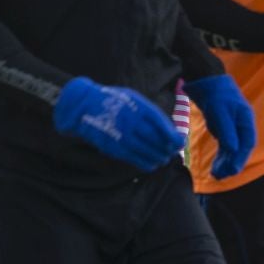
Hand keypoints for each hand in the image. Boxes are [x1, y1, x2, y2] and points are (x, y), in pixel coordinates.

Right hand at [52, 77, 185, 171]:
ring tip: (163, 159)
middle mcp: (131, 121)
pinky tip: (151, 164)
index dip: (173, 136)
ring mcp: (121, 134)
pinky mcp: (113, 146)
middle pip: (156, 140)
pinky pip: (134, 158)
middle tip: (172, 152)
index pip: (162, 125)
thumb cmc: (113, 101)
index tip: (180, 142)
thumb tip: (170, 131)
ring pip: (146, 151)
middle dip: (167, 148)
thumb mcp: (132, 98)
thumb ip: (150, 112)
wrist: (83, 105)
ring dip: (158, 157)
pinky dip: (145, 163)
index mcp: (138, 107)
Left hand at [185, 74, 256, 178]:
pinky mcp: (222, 127)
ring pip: (231, 148)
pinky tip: (215, 165)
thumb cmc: (214, 92)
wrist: (205, 79)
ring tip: (216, 175)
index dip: (241, 157)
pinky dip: (220, 155)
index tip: (232, 170)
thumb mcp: (219, 110)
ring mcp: (232, 126)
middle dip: (232, 163)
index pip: (247, 143)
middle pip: (240, 148)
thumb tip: (232, 149)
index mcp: (245, 119)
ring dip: (225, 162)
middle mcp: (241, 124)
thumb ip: (226, 129)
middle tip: (221, 176)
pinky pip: (224, 144)